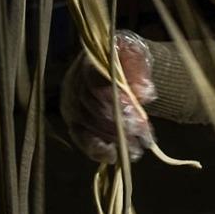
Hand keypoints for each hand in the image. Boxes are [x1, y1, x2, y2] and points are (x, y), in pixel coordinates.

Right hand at [60, 31, 156, 163]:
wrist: (122, 67)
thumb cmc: (129, 61)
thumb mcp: (139, 57)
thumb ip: (140, 71)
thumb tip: (143, 94)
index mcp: (88, 62)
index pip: (96, 84)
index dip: (117, 104)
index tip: (140, 121)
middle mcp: (73, 82)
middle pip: (90, 107)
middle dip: (118, 125)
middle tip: (142, 137)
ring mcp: (70, 104)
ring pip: (86, 125)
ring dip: (112, 139)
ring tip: (135, 149)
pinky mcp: (73, 122)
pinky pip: (81, 139)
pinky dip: (97, 150)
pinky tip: (114, 156)